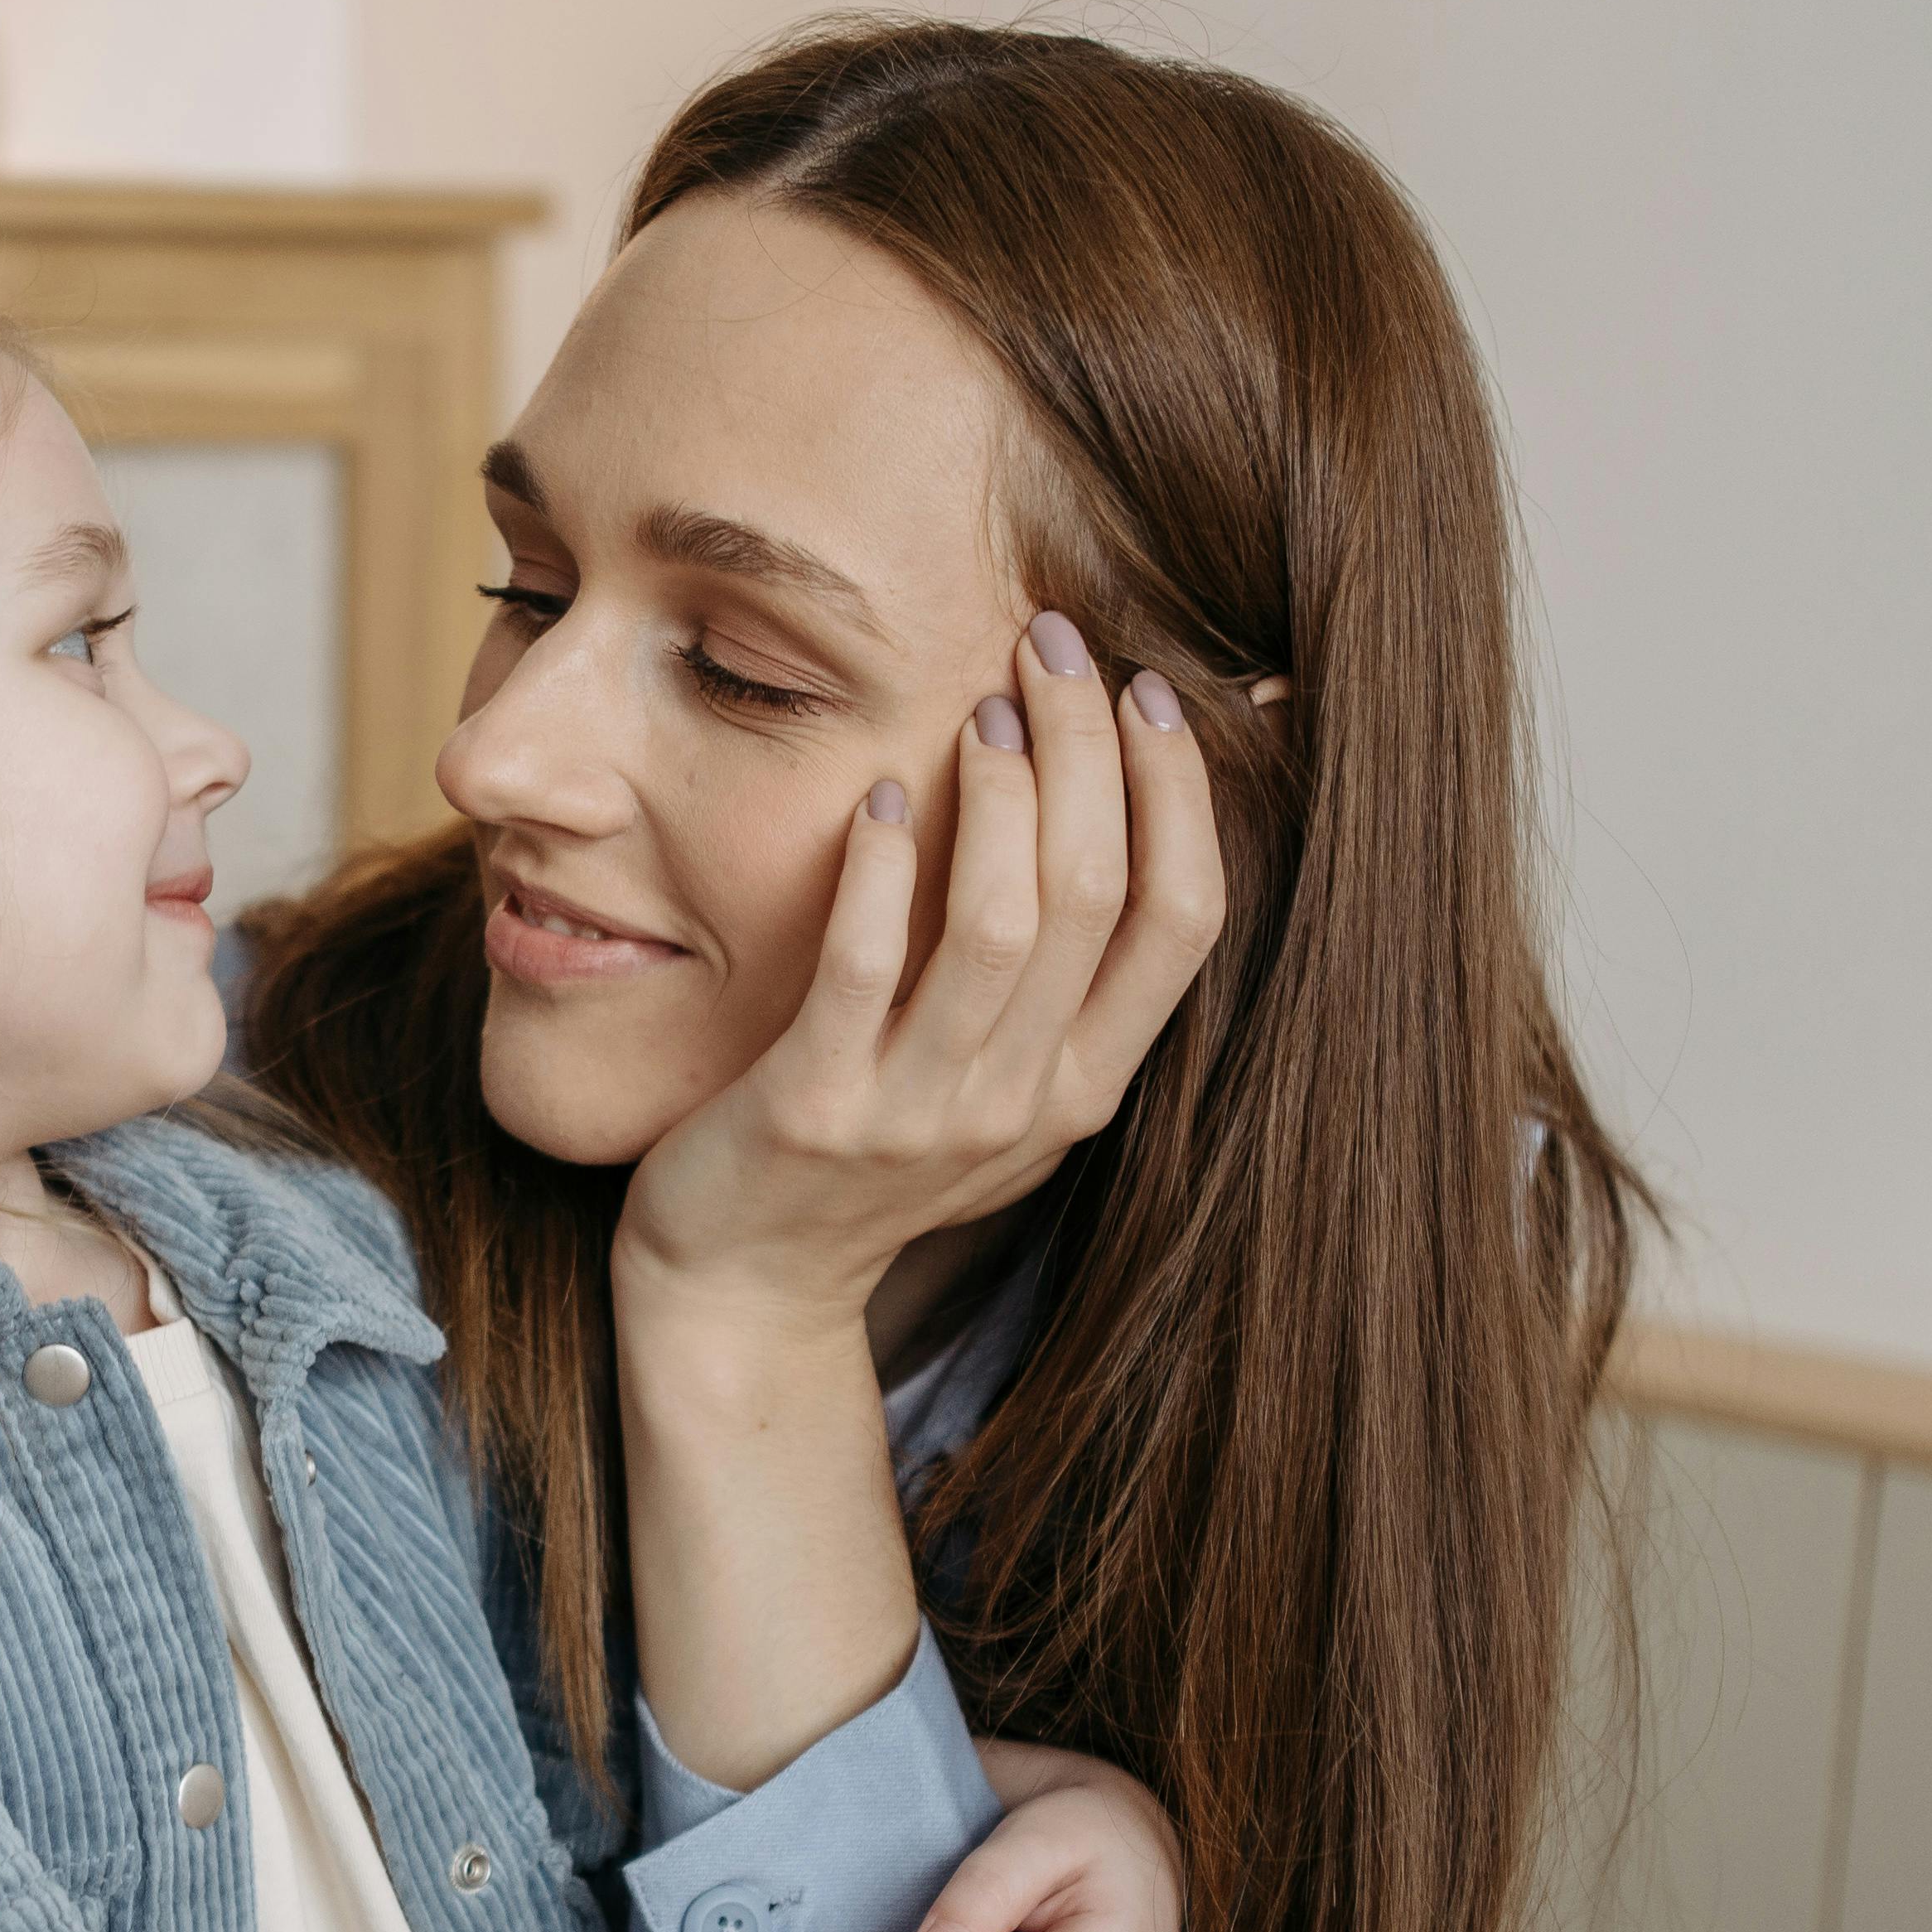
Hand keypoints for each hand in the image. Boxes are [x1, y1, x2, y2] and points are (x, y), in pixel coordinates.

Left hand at [612, 614, 1221, 1329]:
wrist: (748, 1286)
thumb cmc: (876, 1155)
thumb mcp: (1006, 1085)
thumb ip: (1067, 975)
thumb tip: (1137, 813)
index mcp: (1085, 1087)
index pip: (1183, 919)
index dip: (1180, 792)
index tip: (1148, 690)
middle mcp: (1022, 1103)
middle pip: (1094, 893)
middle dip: (1086, 746)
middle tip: (1047, 645)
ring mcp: (919, 1113)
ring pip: (1001, 924)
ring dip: (998, 793)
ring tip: (979, 707)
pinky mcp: (813, 1109)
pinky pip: (862, 969)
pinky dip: (878, 872)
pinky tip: (875, 801)